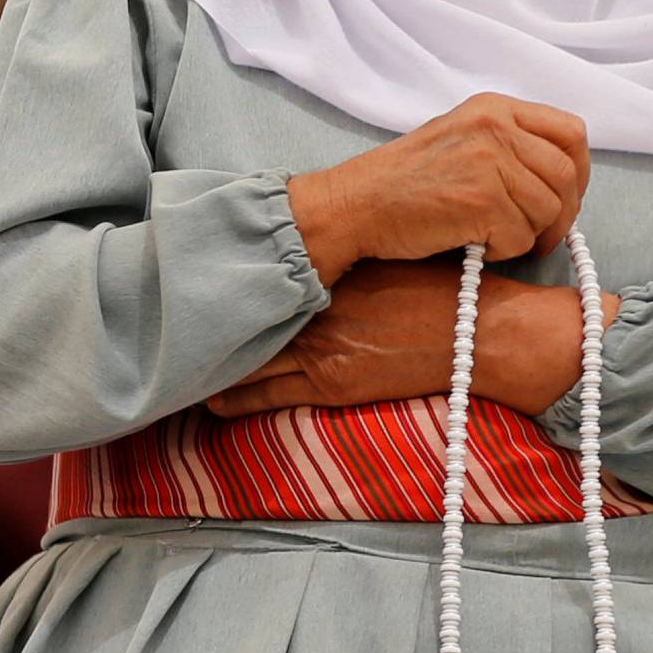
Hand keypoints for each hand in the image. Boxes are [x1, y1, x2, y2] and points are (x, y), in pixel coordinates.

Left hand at [206, 259, 622, 419]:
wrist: (485, 336)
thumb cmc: (451, 292)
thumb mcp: (397, 259)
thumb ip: (353, 264)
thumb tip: (319, 255)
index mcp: (333, 269)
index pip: (261, 274)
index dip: (228, 279)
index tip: (196, 277)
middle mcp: (317, 304)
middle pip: (241, 316)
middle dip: (207, 323)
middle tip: (167, 328)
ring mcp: (320, 348)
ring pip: (241, 358)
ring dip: (212, 363)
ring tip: (178, 367)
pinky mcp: (331, 385)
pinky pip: (261, 396)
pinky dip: (232, 396)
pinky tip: (210, 397)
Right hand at [286, 93, 589, 282]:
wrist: (355, 204)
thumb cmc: (405, 181)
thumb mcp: (462, 138)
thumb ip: (510, 145)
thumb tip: (563, 181)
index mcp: (495, 107)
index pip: (571, 132)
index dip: (578, 172)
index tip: (566, 198)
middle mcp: (496, 126)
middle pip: (567, 174)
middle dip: (562, 214)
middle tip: (541, 237)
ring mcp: (490, 161)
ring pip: (548, 209)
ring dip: (528, 234)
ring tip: (494, 237)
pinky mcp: (482, 200)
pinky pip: (521, 237)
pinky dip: (504, 251)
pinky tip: (476, 244)